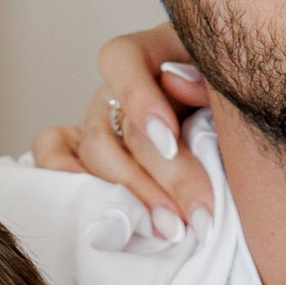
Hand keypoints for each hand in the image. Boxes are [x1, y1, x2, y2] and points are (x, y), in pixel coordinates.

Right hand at [28, 29, 214, 239]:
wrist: (234, 134)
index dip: (138, 99)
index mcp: (153, 54)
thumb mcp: (230, 86)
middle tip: (197, 216)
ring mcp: (98, 121)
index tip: (169, 139)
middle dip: (160, 177)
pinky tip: (106, 216)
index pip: (122, 61)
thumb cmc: (233, 107)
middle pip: (117, 127)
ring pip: (93, 154)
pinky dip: (64, 178)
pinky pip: (51, 152)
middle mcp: (118, 88)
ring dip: (132, 196)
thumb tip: (178, 83)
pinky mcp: (84, 151)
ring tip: (171, 230)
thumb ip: (210, 83)